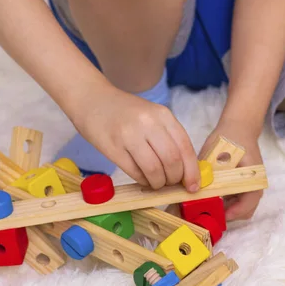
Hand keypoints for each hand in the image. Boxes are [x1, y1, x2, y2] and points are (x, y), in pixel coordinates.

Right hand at [70, 85, 200, 191]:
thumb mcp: (152, 116)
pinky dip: (143, 180)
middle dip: (174, 179)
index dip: (192, 171)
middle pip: (172, 161)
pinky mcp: (113, 147)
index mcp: (162, 114)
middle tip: (170, 183)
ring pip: (154, 170)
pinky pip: (135, 172)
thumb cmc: (125, 112)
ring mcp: (129, 135)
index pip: (185, 147)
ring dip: (158, 183)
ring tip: (156, 182)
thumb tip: (186, 170)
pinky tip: (142, 178)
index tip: (193, 186)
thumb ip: (169, 138)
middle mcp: (148, 123)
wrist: (92, 99)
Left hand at [198, 120, 263, 220]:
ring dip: (225, 209)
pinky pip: (237, 200)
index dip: (234, 212)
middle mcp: (256, 184)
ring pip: (240, 207)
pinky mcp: (245, 185)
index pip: (249, 202)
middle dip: (227, 214)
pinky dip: (225, 202)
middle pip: (245, 210)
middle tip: (207, 212)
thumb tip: (192, 193)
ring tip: (206, 205)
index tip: (218, 214)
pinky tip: (211, 197)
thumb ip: (205, 175)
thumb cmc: (228, 138)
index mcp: (254, 176)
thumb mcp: (213, 155)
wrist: (238, 126)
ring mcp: (251, 185)